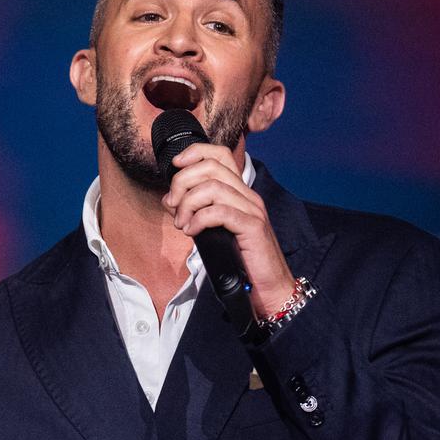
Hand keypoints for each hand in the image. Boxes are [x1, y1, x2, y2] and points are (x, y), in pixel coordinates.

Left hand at [161, 143, 294, 318]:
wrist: (269, 287)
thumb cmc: (241, 261)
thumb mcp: (214, 231)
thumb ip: (195, 212)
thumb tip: (170, 199)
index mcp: (240, 192)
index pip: (220, 155)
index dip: (195, 153)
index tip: (175, 166)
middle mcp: (248, 195)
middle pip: (211, 167)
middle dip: (183, 182)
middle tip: (173, 206)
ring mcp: (252, 210)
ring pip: (212, 188)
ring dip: (188, 204)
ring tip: (183, 224)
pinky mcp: (252, 227)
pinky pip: (219, 212)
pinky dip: (199, 219)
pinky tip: (192, 232)